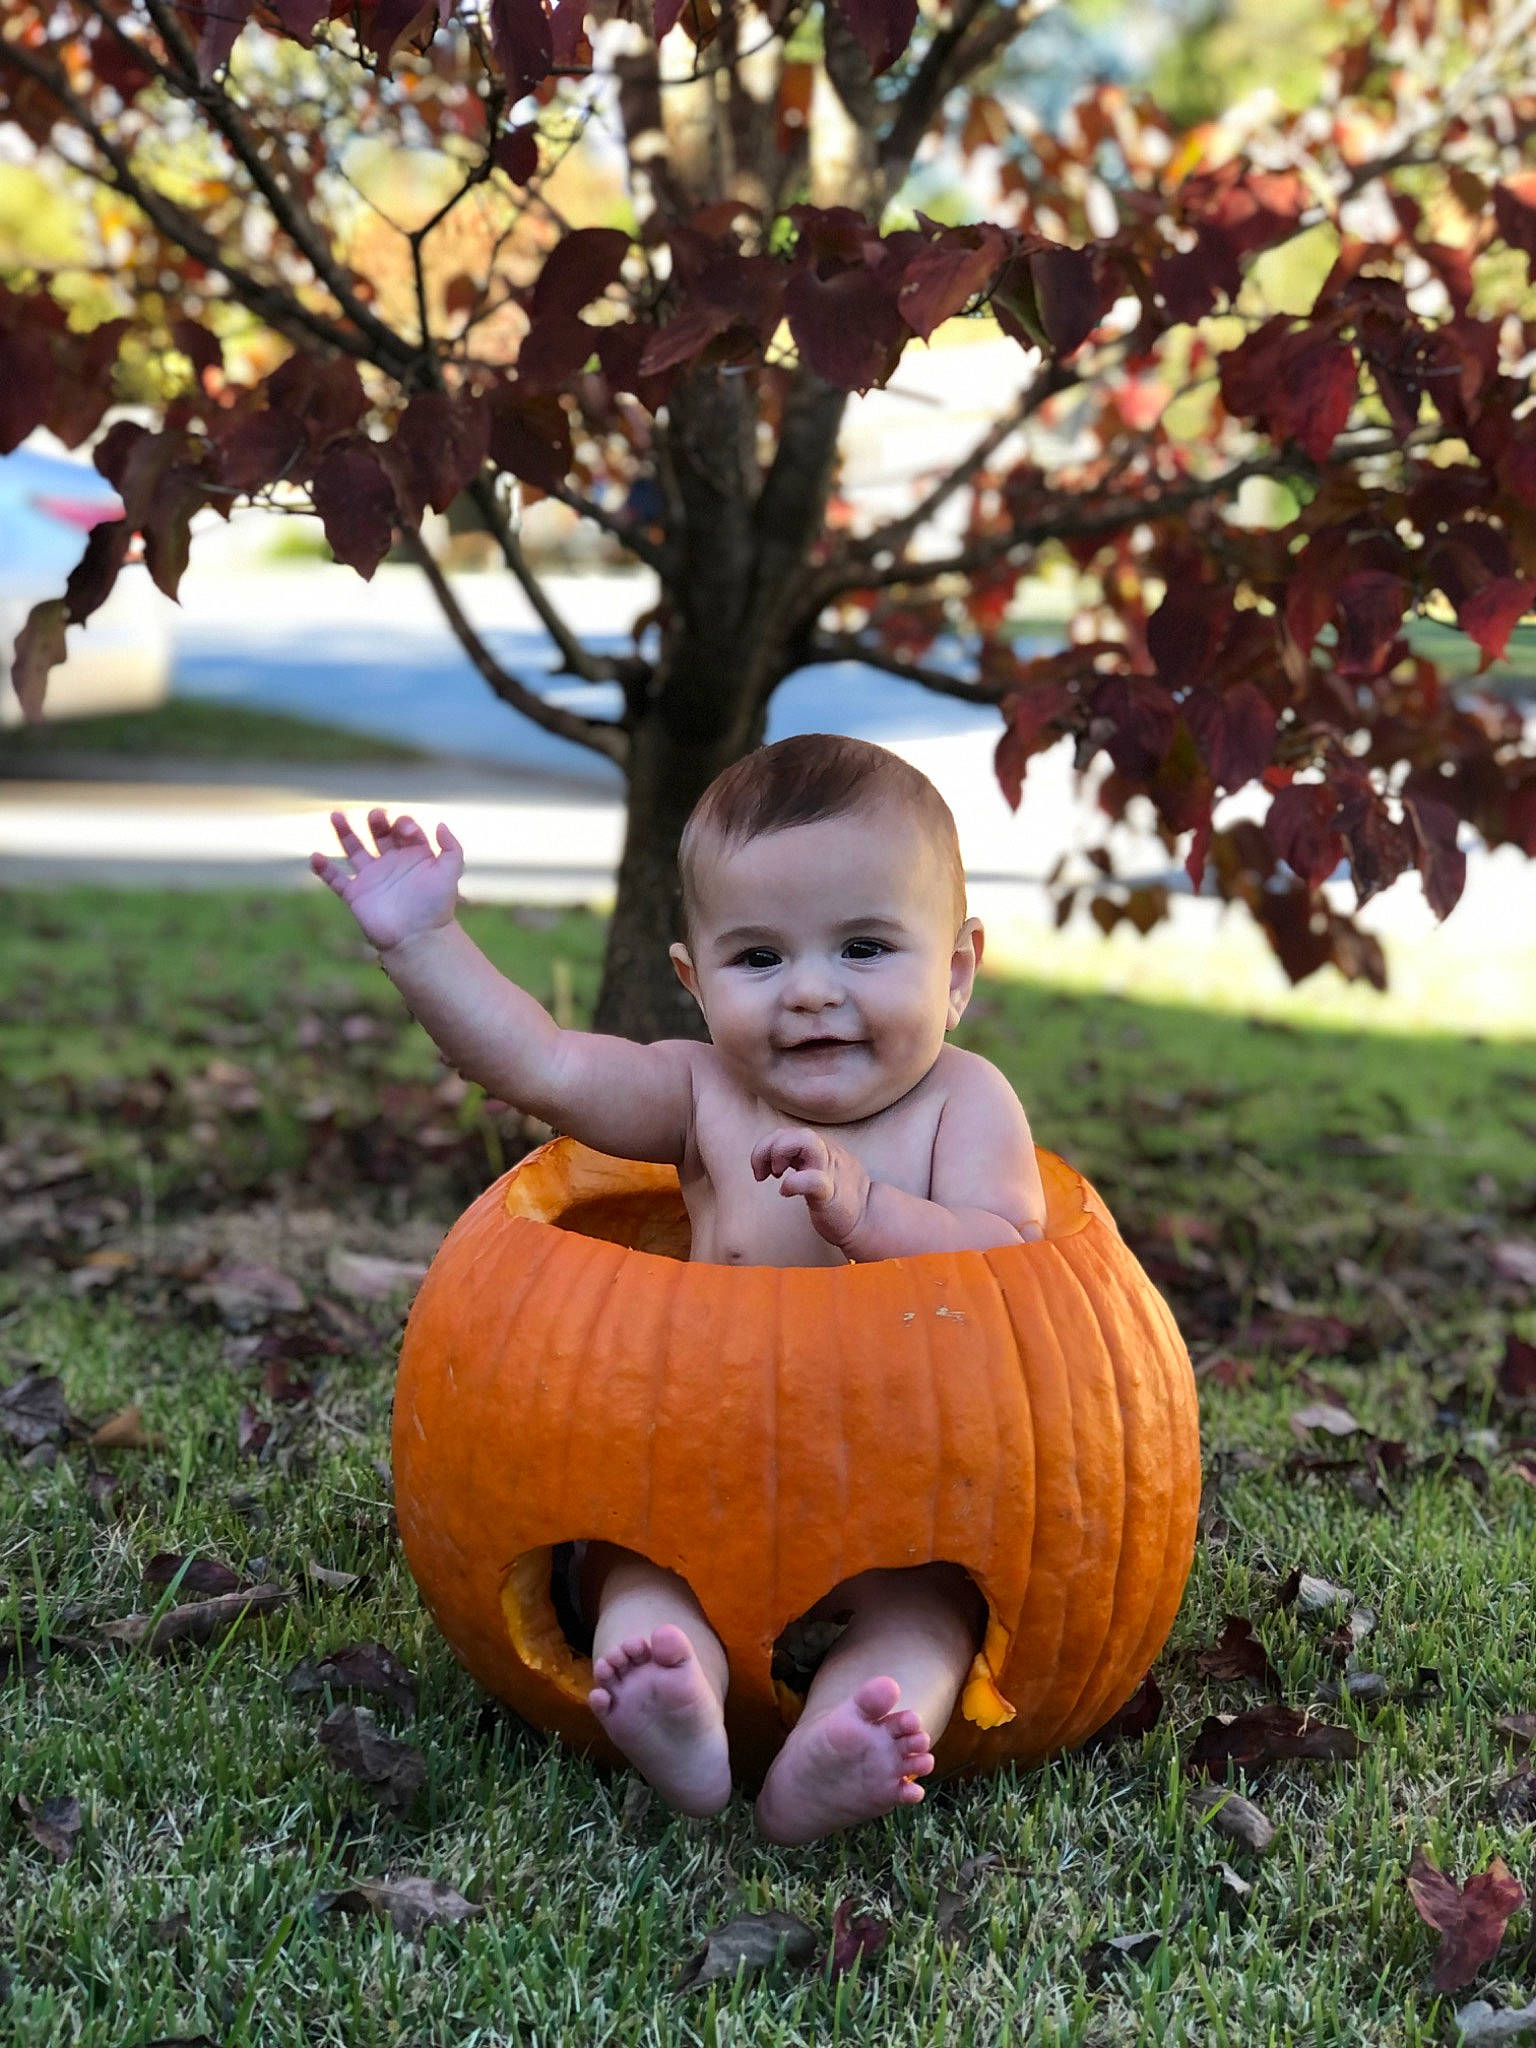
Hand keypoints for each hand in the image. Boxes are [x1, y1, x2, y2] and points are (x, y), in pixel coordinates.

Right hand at [311, 807, 463, 952]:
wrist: (418, 938)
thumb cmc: (436, 907)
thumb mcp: (451, 873)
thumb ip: (452, 847)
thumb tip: (440, 824)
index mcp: (415, 857)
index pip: (405, 831)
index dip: (404, 824)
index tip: (405, 828)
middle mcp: (392, 864)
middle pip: (380, 835)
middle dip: (377, 822)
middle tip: (376, 815)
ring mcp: (372, 878)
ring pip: (354, 850)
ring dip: (344, 832)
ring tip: (336, 815)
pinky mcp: (356, 894)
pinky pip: (336, 880)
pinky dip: (323, 869)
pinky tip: (315, 856)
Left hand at [751, 1126, 870, 1249]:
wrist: (868, 1220)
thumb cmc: (839, 1197)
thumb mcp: (818, 1168)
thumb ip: (800, 1158)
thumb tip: (771, 1157)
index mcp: (821, 1148)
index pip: (788, 1132)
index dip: (767, 1146)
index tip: (761, 1171)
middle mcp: (827, 1154)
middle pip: (797, 1132)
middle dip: (769, 1149)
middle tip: (764, 1174)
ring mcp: (831, 1171)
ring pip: (807, 1142)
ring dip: (780, 1155)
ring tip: (777, 1176)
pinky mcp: (832, 1194)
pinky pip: (813, 1179)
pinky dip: (794, 1183)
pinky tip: (786, 1192)